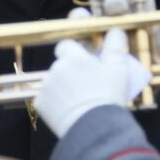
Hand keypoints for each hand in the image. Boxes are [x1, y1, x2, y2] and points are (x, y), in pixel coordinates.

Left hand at [33, 27, 149, 136]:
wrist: (93, 128)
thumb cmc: (108, 97)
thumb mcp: (118, 69)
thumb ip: (115, 46)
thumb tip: (115, 30)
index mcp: (73, 57)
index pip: (66, 45)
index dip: (74, 52)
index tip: (83, 61)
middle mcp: (56, 68)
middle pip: (61, 65)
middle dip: (70, 72)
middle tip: (86, 86)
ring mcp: (46, 86)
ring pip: (54, 82)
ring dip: (63, 87)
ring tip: (80, 101)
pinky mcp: (40, 103)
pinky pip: (47, 99)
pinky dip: (56, 103)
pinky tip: (69, 110)